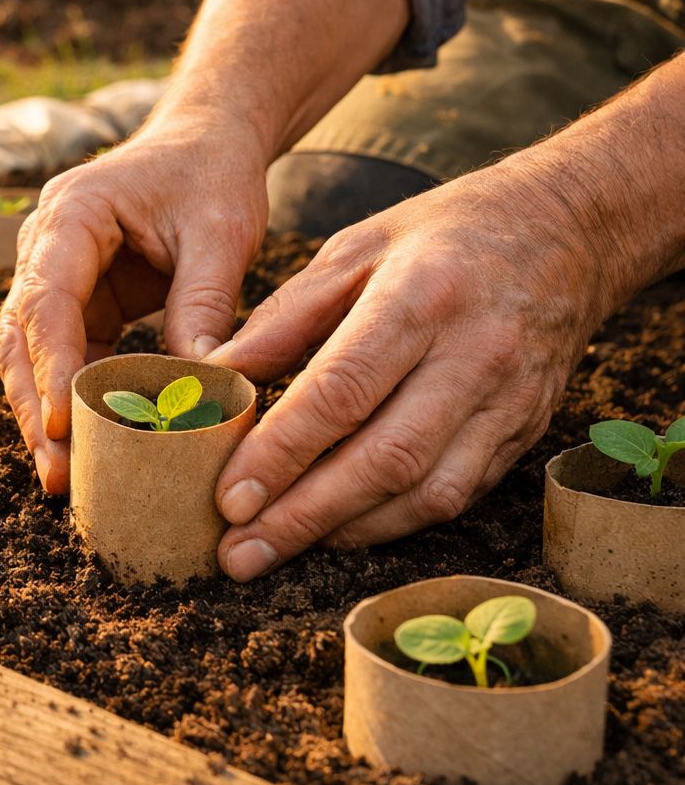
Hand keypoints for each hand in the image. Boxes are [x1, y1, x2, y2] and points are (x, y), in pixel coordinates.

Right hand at [0, 109, 268, 492]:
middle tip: (55, 470)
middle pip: (20, 336)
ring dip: (45, 413)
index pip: (46, 300)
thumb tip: (196, 386)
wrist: (207, 141)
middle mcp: (45, 247)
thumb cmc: (211, 173)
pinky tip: (92, 448)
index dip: (51, 366)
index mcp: (70, 215)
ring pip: (31, 356)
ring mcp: (57, 277)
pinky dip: (77, 402)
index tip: (64, 424)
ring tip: (63, 475)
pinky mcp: (81, 304)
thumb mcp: (221, 231)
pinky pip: (68, 359)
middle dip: (34, 406)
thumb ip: (204, 302)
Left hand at [206, 162, 615, 581]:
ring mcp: (509, 400)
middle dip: (303, 516)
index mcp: (422, 295)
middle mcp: (475, 355)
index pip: (342, 392)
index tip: (230, 499)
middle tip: (239, 554)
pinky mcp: (525, 431)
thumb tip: (214, 377)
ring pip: (425, 493)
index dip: (282, 453)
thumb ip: (283, 319)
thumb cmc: (443, 234)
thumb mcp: (353, 248)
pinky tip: (338, 530)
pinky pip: (456, 495)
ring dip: (345, 531)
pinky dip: (392, 522)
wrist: (568, 229)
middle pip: (384, 458)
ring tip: (276, 550)